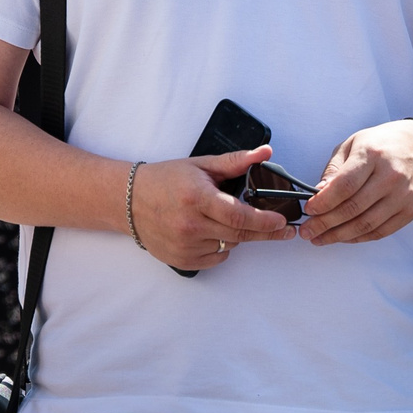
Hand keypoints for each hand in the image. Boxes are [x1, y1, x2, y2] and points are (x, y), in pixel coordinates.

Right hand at [130, 147, 290, 269]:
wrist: (129, 201)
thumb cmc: (166, 180)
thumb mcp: (201, 165)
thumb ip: (236, 161)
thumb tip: (265, 152)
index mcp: (197, 198)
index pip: (239, 215)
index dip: (265, 221)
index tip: (283, 222)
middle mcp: (190, 225)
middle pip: (239, 234)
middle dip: (264, 232)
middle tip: (283, 230)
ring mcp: (185, 245)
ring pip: (229, 245)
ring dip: (237, 235)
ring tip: (226, 219)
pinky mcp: (181, 260)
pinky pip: (215, 257)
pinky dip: (221, 246)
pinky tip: (211, 232)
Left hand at [299, 121, 412, 246]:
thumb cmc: (382, 143)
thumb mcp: (353, 144)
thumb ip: (334, 169)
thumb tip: (318, 194)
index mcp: (373, 155)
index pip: (345, 185)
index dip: (324, 202)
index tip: (308, 210)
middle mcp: (391, 176)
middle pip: (353, 208)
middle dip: (325, 223)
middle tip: (308, 231)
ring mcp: (403, 196)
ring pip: (366, 225)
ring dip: (339, 236)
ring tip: (320, 238)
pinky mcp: (410, 211)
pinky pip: (381, 232)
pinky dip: (359, 238)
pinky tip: (343, 237)